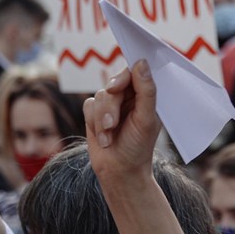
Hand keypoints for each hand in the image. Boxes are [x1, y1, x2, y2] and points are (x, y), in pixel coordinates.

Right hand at [84, 60, 159, 181]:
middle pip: (113, 85)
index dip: (123, 78)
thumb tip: (141, 62)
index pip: (134, 74)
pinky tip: (102, 138)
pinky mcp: (95, 113)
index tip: (116, 89)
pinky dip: (93, 122)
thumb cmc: (137, 148)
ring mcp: (111, 104)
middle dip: (110, 107)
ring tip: (108, 138)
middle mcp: (128, 97)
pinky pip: (88, 105)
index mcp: (145, 96)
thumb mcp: (145, 120)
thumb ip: (146, 91)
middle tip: (111, 125)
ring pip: (99, 96)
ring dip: (101, 119)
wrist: (119, 171)